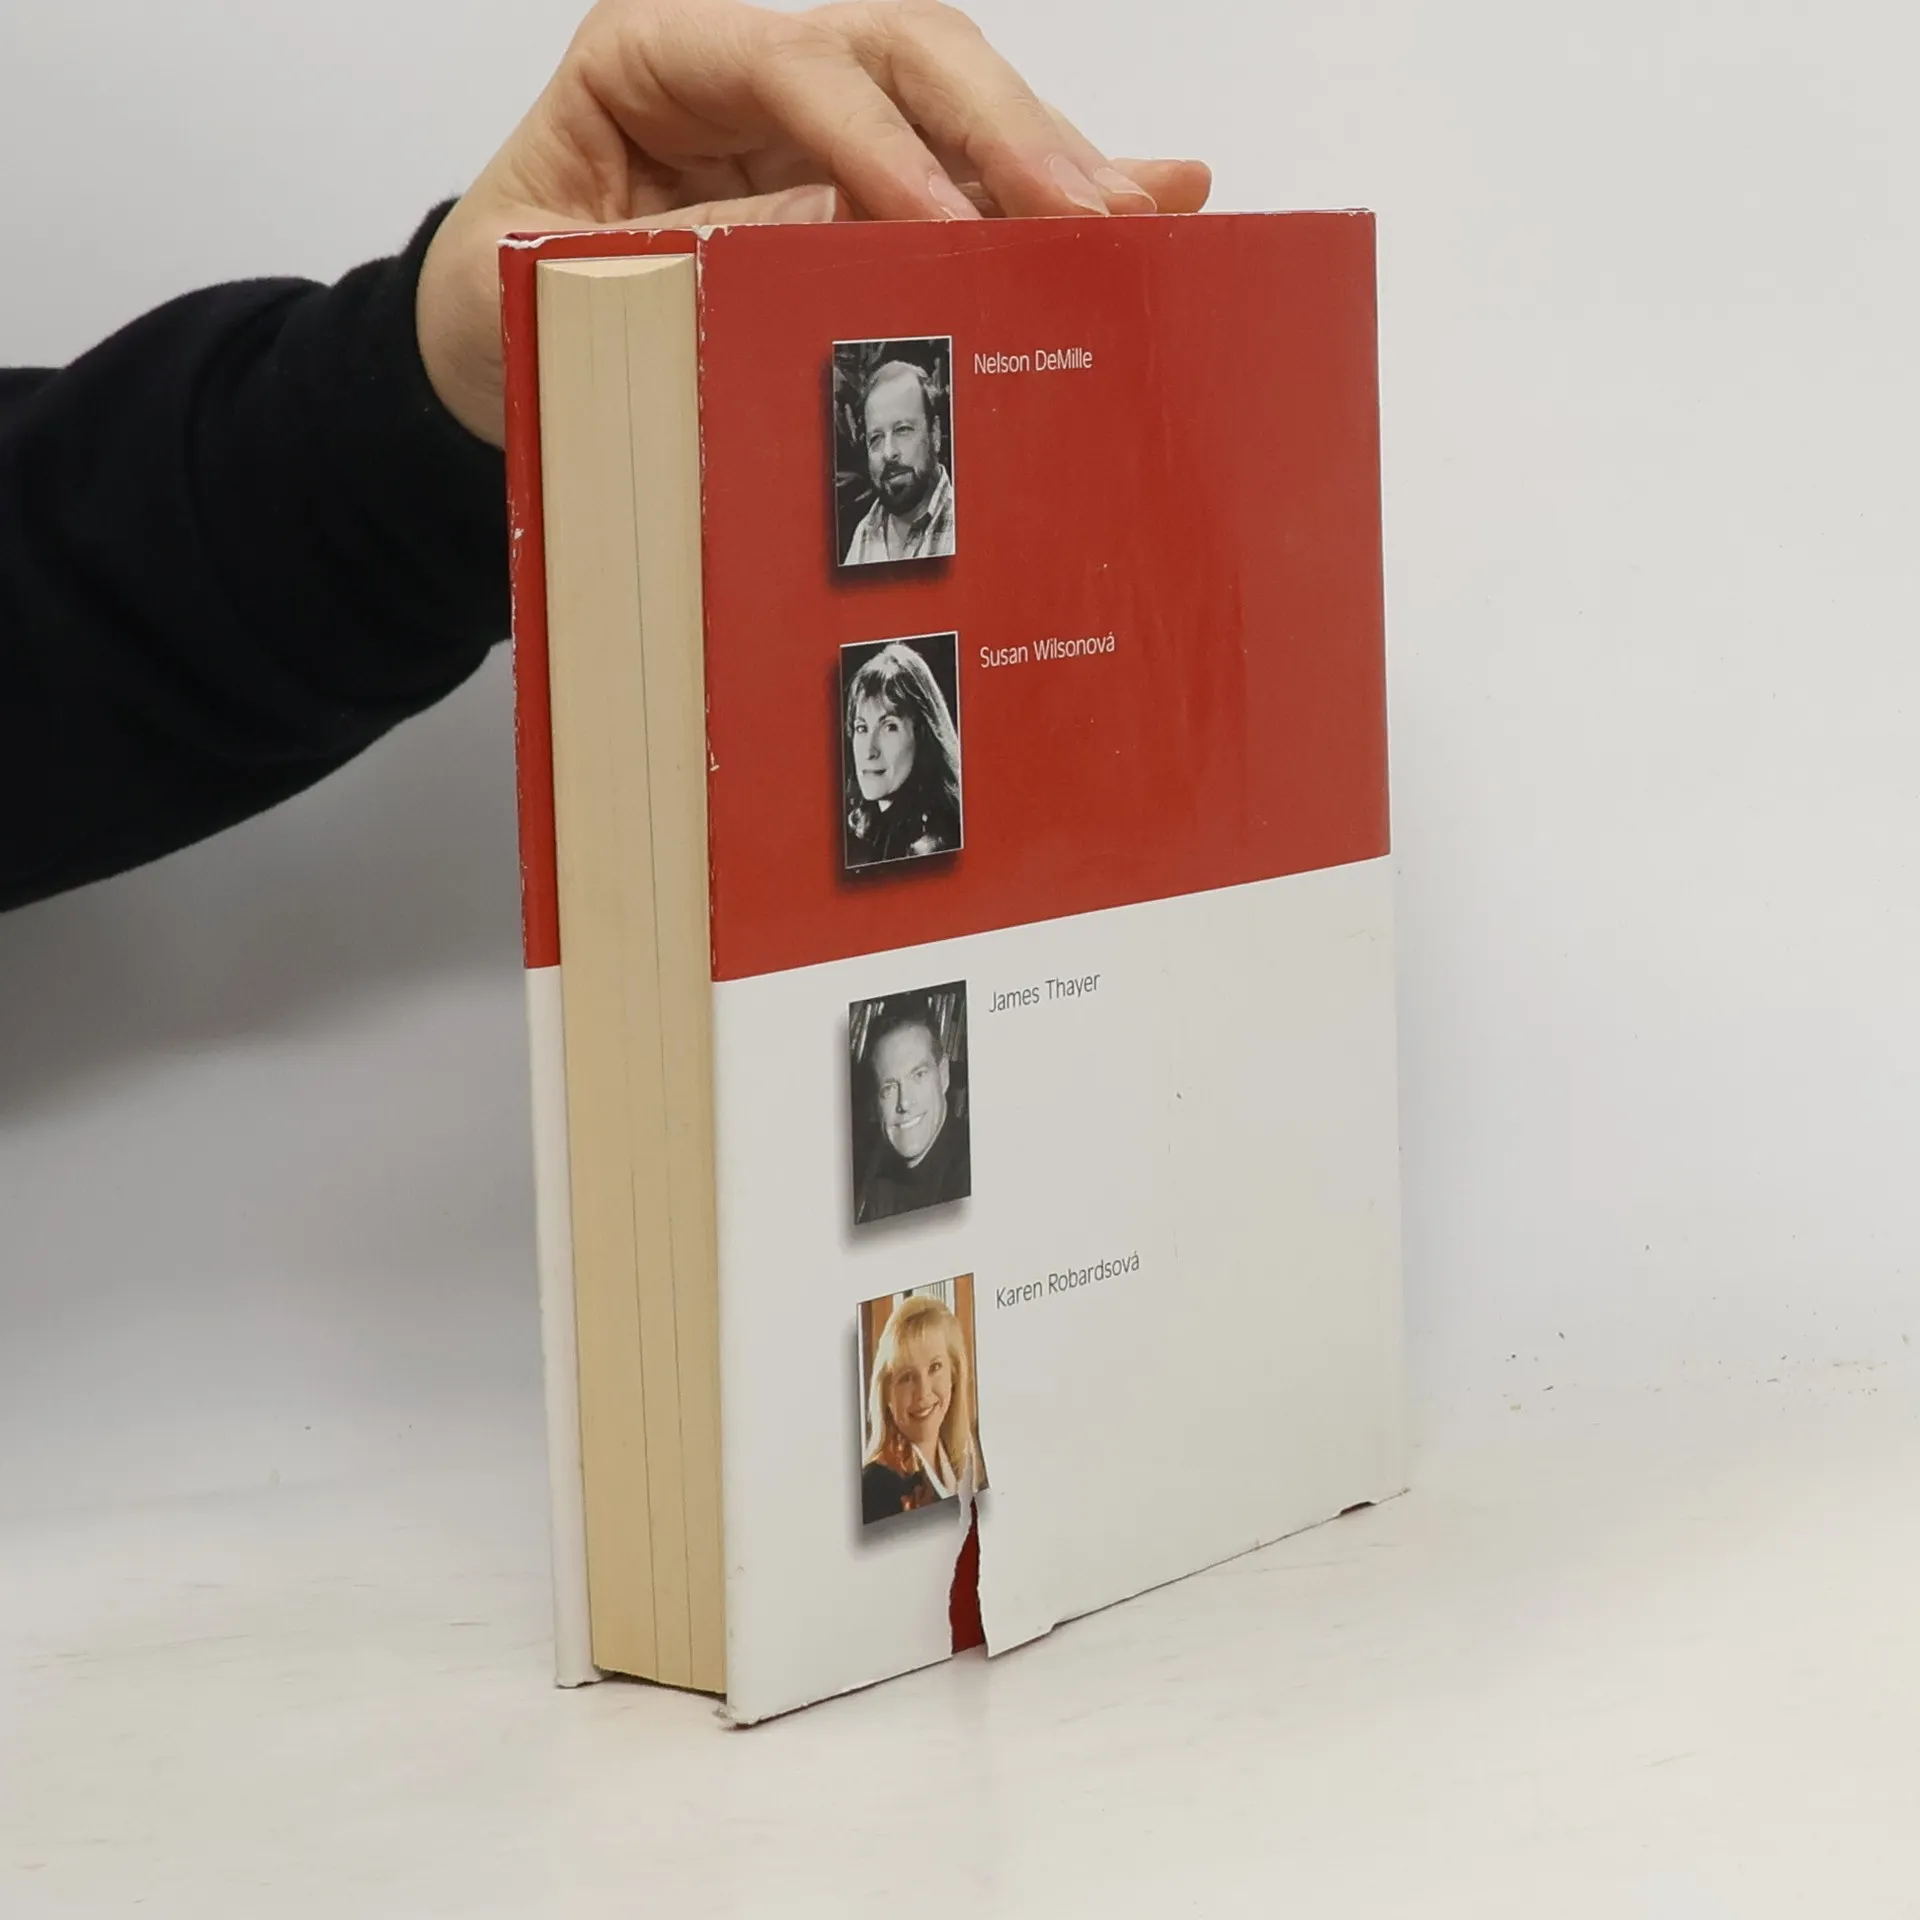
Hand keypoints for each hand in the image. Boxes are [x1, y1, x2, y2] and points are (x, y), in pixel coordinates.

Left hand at [417, 0, 1210, 443]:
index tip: (946, 224)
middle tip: (1087, 214)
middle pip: (901, 54)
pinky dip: (1038, 196)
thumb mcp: (562, 291)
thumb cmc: (499, 303)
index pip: (791, 67)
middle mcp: (745, 73)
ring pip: (952, 102)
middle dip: (1000, 131)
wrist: (491, 340)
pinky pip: (960, 176)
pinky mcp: (854, 187)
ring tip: (1141, 214)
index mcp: (649, 63)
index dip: (881, 142)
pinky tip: (1140, 197)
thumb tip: (840, 247)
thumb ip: (689, 261)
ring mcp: (809, 125)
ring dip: (1046, 160)